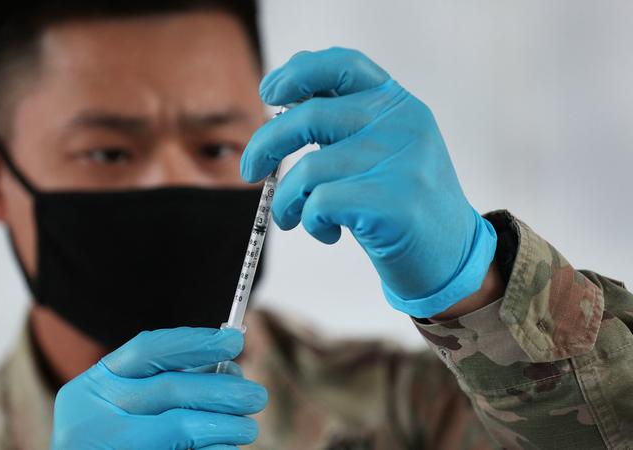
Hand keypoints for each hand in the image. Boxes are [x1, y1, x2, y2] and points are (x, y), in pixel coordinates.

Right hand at [51, 327, 266, 449]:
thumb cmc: (112, 437)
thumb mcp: (123, 403)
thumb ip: (166, 382)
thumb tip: (228, 370)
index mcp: (94, 386)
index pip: (148, 350)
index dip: (195, 342)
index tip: (234, 341)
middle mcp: (97, 415)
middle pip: (170, 389)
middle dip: (222, 389)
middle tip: (256, 394)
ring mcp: (111, 448)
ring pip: (181, 426)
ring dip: (226, 424)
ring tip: (247, 427)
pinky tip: (227, 447)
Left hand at [241, 47, 496, 317]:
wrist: (451, 256)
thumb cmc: (401, 203)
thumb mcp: (382, 150)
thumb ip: (344, 125)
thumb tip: (281, 102)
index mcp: (397, 104)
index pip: (343, 65)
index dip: (298, 72)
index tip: (268, 93)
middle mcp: (402, 124)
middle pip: (309, 116)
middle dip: (266, 144)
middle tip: (251, 171)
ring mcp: (401, 162)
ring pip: (308, 171)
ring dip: (286, 201)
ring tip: (293, 219)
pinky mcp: (394, 202)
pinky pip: (320, 204)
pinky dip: (310, 222)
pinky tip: (326, 234)